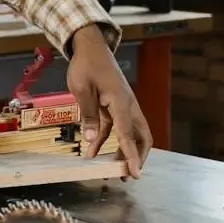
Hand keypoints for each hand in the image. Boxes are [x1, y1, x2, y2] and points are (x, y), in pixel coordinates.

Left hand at [65, 24, 151, 178]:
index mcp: (121, 102)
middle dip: (137, 157)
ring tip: (112, 170)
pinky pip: (116, 128)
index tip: (134, 173)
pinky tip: (93, 152)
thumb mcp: (82, 89)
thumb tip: (91, 139)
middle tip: (128, 175)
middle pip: (141, 137)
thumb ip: (88, 115)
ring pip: (130, 134)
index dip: (131, 156)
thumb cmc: (87, 65)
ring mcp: (123, 107)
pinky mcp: (115, 106)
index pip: (128, 134)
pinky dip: (107, 141)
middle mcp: (128, 106)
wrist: (90, 47)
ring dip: (123, 152)